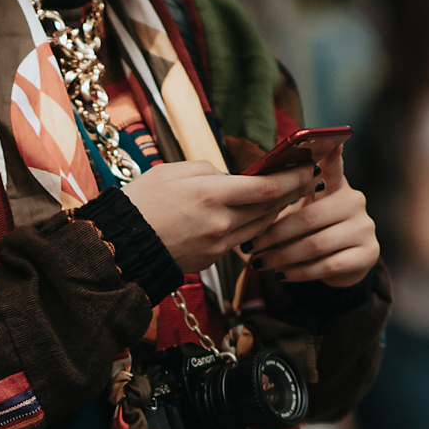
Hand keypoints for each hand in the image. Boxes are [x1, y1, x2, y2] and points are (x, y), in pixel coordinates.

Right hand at [121, 160, 310, 272]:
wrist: (120, 245)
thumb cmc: (141, 202)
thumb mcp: (172, 171)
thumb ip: (209, 171)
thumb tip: (232, 178)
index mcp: (211, 194)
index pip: (267, 187)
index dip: (293, 178)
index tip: (308, 169)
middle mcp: (220, 222)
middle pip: (270, 208)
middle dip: (292, 193)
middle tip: (306, 180)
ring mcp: (218, 245)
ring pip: (260, 226)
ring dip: (276, 211)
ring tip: (285, 196)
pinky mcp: (212, 259)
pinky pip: (240, 240)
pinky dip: (251, 227)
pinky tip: (254, 216)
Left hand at [248, 140, 381, 287]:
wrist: (346, 264)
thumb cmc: (314, 230)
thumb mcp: (304, 209)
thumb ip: (289, 198)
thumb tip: (254, 193)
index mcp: (338, 186)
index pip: (334, 166)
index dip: (331, 155)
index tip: (330, 140)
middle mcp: (355, 202)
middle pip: (309, 218)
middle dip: (274, 234)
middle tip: (249, 246)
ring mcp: (364, 228)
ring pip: (316, 245)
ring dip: (282, 256)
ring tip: (259, 263)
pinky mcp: (368, 254)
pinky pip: (328, 266)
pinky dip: (300, 272)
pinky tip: (281, 274)